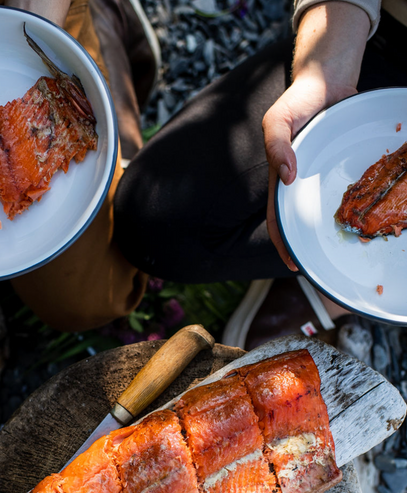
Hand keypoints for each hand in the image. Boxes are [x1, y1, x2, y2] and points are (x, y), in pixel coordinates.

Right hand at [263, 75, 356, 270]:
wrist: (326, 78)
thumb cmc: (298, 99)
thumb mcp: (278, 118)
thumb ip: (276, 145)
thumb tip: (287, 178)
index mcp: (281, 178)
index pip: (277, 220)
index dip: (283, 244)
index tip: (294, 264)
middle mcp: (300, 183)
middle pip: (301, 221)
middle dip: (309, 245)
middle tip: (323, 266)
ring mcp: (319, 176)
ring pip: (323, 209)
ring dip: (330, 230)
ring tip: (345, 248)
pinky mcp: (337, 168)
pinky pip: (344, 191)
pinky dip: (351, 206)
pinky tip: (364, 217)